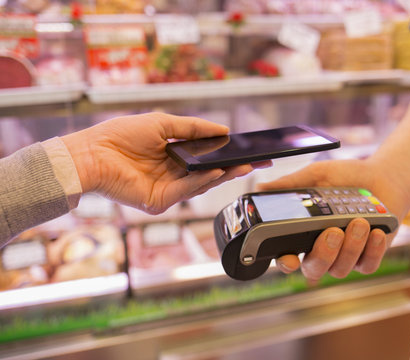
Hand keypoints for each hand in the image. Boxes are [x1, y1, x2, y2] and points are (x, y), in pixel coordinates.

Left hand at [62, 112, 269, 213]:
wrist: (93, 152)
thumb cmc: (121, 135)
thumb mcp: (163, 123)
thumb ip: (194, 127)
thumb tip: (223, 128)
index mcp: (173, 156)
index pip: (206, 157)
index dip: (226, 154)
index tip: (246, 149)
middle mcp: (172, 174)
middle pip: (208, 173)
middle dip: (233, 167)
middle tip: (256, 161)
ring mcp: (166, 190)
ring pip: (202, 183)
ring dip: (223, 174)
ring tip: (243, 165)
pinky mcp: (158, 201)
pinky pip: (186, 191)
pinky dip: (202, 182)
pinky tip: (217, 171)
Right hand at [257, 159, 404, 282]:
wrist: (381, 177)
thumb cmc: (344, 178)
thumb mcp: (316, 176)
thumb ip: (290, 184)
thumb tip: (260, 187)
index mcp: (302, 234)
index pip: (287, 257)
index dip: (286, 262)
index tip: (290, 258)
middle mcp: (321, 250)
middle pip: (314, 269)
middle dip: (323, 254)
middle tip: (333, 231)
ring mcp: (345, 257)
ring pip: (341, 268)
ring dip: (350, 247)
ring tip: (359, 221)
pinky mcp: (368, 258)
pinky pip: (367, 265)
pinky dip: (373, 250)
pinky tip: (376, 232)